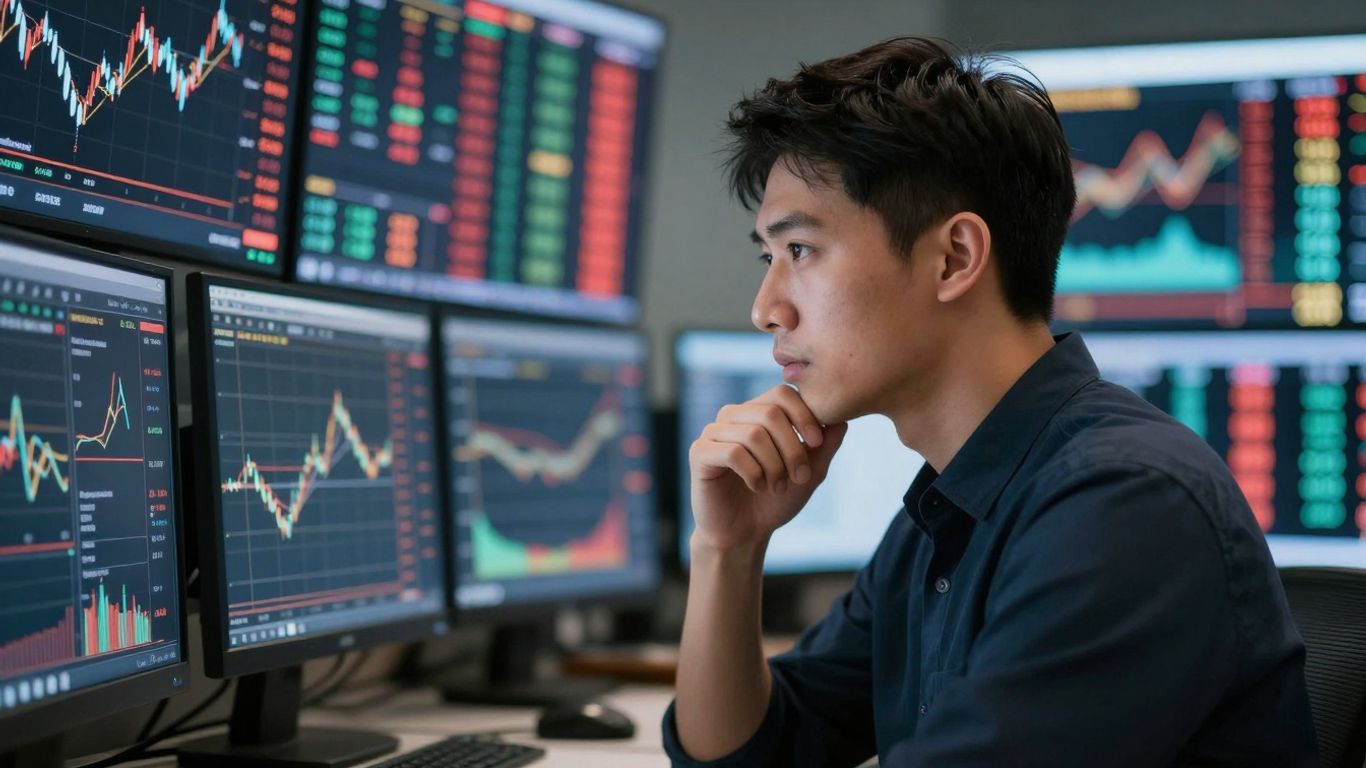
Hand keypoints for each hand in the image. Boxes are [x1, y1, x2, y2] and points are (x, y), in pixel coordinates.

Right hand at [688, 385, 847, 552]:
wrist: (744, 533)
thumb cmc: (775, 500)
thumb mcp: (809, 472)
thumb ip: (825, 445)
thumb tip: (843, 417)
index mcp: (757, 412)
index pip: (783, 393)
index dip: (805, 415)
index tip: (817, 444)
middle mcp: (733, 416)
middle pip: (770, 412)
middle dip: (792, 448)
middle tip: (799, 476)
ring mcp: (713, 432)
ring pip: (753, 434)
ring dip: (774, 466)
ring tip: (777, 487)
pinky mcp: (700, 453)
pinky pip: (732, 453)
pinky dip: (753, 474)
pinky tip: (757, 487)